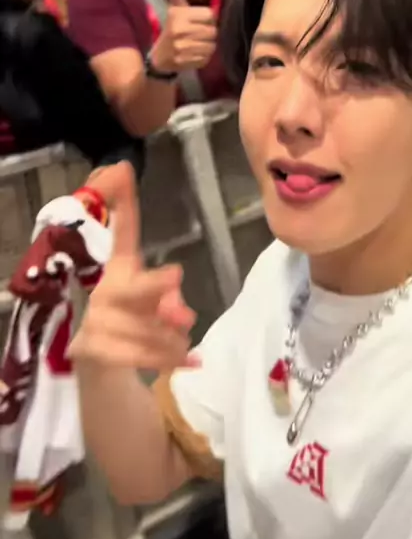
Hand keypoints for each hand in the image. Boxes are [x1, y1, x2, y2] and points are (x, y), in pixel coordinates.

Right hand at [69, 162, 197, 369]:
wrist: (102, 369)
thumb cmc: (136, 325)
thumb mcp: (157, 307)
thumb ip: (170, 301)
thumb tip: (181, 314)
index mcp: (120, 269)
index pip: (123, 232)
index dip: (123, 202)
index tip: (122, 169)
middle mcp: (104, 289)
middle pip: (130, 286)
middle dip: (154, 284)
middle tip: (176, 276)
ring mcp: (95, 320)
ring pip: (144, 329)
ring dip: (171, 338)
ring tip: (185, 343)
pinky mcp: (92, 350)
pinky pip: (137, 356)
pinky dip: (169, 360)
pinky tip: (192, 362)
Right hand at [151, 0, 217, 72]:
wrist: (160, 57)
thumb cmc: (171, 29)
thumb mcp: (174, 9)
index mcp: (178, 15)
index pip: (210, 15)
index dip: (208, 19)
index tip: (199, 22)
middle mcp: (180, 30)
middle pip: (212, 31)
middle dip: (208, 34)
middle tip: (198, 35)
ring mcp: (182, 47)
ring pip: (211, 46)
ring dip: (207, 46)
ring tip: (196, 45)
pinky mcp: (185, 61)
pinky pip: (206, 58)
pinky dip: (203, 57)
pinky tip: (193, 54)